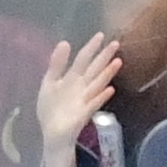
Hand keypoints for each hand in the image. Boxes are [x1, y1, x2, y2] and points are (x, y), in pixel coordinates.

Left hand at [35, 34, 121, 166]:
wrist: (51, 131)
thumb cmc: (51, 108)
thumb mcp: (49, 82)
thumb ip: (56, 64)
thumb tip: (65, 42)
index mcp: (72, 78)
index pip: (83, 59)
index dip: (91, 47)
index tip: (101, 35)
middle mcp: (81, 87)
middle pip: (94, 68)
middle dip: (104, 56)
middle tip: (116, 43)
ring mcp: (84, 99)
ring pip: (97, 83)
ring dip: (107, 73)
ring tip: (118, 62)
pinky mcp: (84, 113)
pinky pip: (94, 103)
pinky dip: (101, 96)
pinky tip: (109, 90)